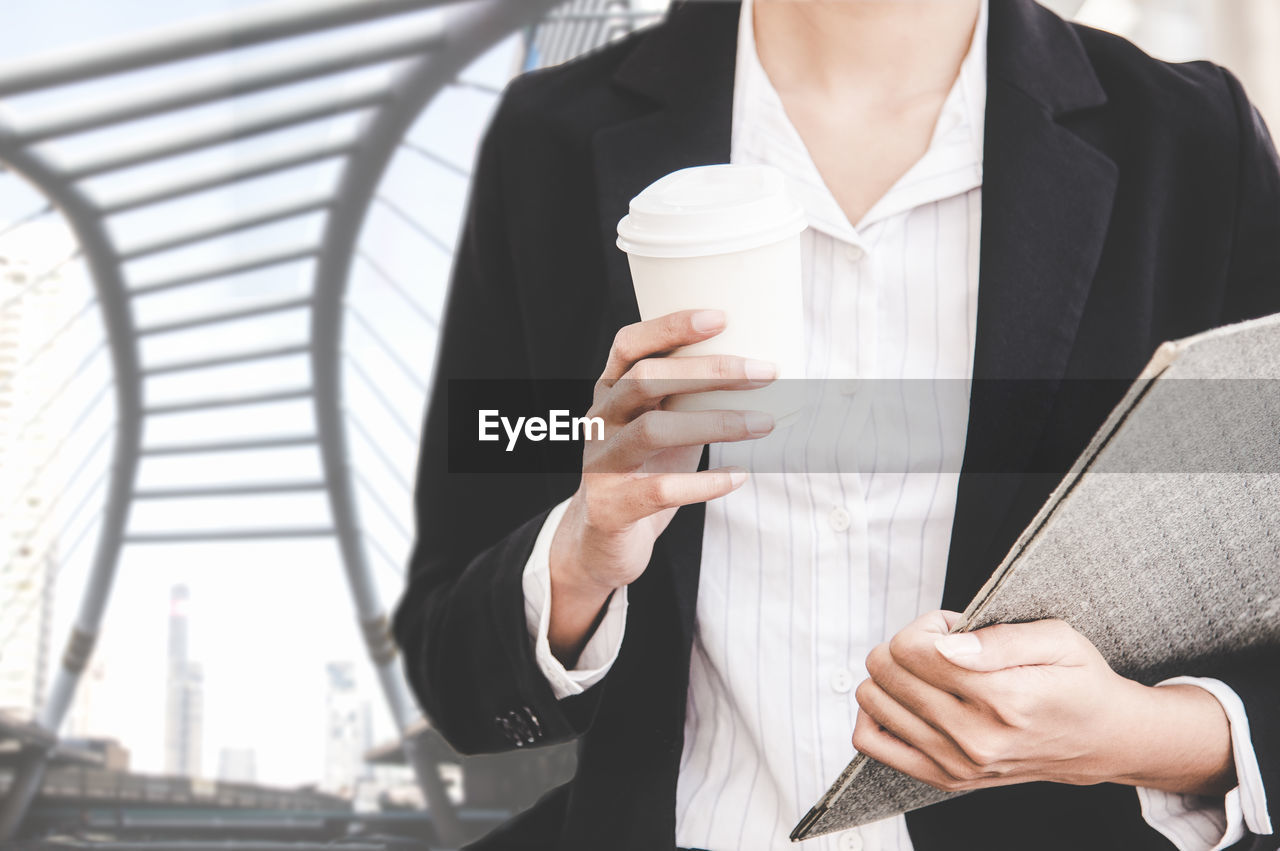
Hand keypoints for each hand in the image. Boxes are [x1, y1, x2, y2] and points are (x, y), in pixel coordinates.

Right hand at [547, 309, 776, 661]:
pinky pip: (658, 490)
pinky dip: (703, 484)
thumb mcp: (662, 425)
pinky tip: (737, 477)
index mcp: (610, 392)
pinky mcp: (610, 506)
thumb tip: (765, 371)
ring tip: (764, 423)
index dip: (670, 326)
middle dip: (709, 371)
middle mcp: (600, 420)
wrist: (601, 540)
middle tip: (765, 373)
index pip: (630, 344)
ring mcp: (599, 463)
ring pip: (652, 430)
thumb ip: (689, 397)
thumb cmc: (646, 470)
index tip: (721, 316)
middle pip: (645, 380)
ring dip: (716, 423)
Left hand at [852, 611, 1235, 796]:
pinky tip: (900, 698)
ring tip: (930, 671)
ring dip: (891, 675)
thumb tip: (945, 642)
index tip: (954, 627)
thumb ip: (1000, 637)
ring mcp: (958, 763)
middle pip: (888, 673)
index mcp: (1005, 698)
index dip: (927, 626)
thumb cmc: (1079, 682)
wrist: (1103, 740)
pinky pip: (874, 743)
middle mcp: (977, 737)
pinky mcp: (947, 778)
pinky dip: (874, 712)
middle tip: (943, 646)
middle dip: (906, 645)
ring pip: (875, 703)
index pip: (914, 650)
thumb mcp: (1058, 639)